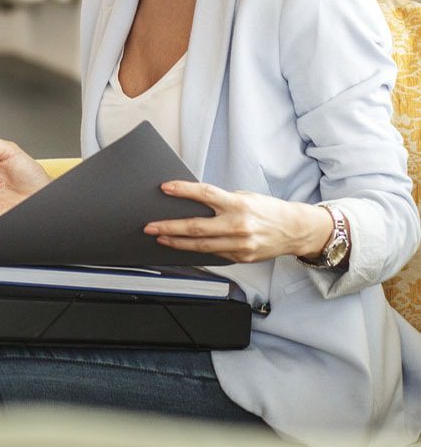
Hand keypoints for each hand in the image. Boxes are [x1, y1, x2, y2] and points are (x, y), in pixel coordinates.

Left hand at [144, 181, 335, 262]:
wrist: (295, 230)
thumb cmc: (267, 209)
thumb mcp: (244, 197)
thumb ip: (220, 201)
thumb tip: (192, 201)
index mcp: (238, 204)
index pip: (205, 194)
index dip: (183, 190)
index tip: (165, 188)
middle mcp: (238, 226)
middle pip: (196, 227)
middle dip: (169, 227)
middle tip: (150, 226)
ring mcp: (240, 245)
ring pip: (201, 246)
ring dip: (177, 242)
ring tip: (160, 237)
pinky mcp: (241, 258)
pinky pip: (214, 254)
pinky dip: (196, 251)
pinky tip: (182, 247)